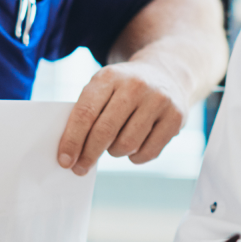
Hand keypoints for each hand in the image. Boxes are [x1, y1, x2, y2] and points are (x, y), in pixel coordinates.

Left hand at [58, 58, 188, 175]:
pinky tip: (134, 147)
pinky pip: (148, 152)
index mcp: (110, 76)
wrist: (166, 74)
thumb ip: (87, 113)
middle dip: (89, 155)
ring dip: (115, 152)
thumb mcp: (103, 88)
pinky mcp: (176, 117)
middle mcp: (136, 86)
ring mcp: (159, 101)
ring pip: (127, 144)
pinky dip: (135, 157)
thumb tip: (71, 153)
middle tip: (80, 168)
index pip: (86, 113)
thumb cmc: (124, 89)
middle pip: (105, 131)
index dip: (72, 140)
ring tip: (115, 145)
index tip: (64, 160)